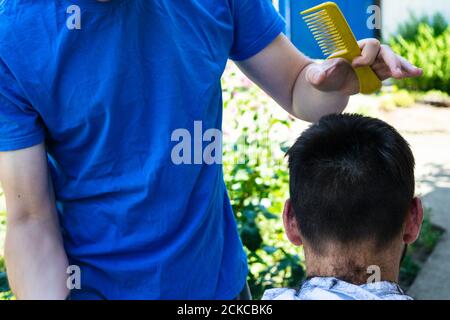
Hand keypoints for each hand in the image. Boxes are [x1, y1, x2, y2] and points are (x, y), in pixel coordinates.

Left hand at [304, 39, 422, 94]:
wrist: (328, 85)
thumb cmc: (322, 77)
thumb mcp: (317, 76)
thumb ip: (319, 74)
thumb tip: (323, 73)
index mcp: (354, 49)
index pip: (368, 45)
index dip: (366, 54)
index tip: (355, 65)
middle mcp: (366, 54)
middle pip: (384, 51)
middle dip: (391, 61)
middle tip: (395, 73)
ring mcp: (374, 64)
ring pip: (392, 61)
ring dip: (403, 66)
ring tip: (416, 73)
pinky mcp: (378, 74)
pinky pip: (393, 71)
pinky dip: (404, 72)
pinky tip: (415, 74)